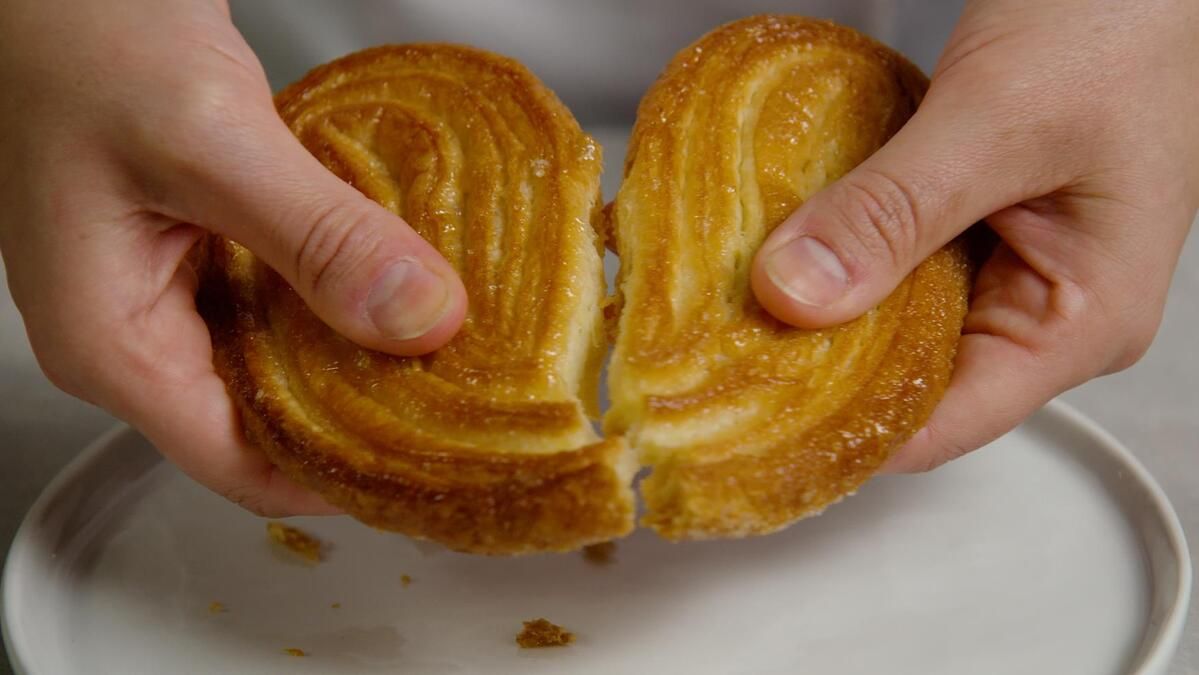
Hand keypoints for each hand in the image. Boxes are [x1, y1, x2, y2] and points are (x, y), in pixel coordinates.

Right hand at [0, 0, 466, 514]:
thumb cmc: (84, 37)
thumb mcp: (211, 141)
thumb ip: (318, 236)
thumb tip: (417, 318)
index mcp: (112, 343)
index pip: (243, 467)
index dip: (342, 480)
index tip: (433, 467)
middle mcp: (136, 333)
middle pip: (269, 423)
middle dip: (365, 418)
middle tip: (459, 402)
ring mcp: (166, 292)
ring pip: (282, 363)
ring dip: (360, 353)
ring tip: (444, 348)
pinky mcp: (197, 252)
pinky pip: (281, 303)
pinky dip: (339, 298)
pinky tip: (394, 283)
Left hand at [751, 0, 1197, 470]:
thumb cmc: (1113, 28)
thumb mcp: (994, 121)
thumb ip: (892, 211)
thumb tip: (797, 292)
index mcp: (1081, 321)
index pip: (947, 425)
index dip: (847, 435)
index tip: (755, 421)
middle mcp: (1042, 310)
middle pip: (912, 381)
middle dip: (820, 372)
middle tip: (726, 360)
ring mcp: (1004, 268)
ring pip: (893, 322)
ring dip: (822, 310)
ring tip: (738, 311)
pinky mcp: (969, 227)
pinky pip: (891, 264)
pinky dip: (839, 258)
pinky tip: (784, 252)